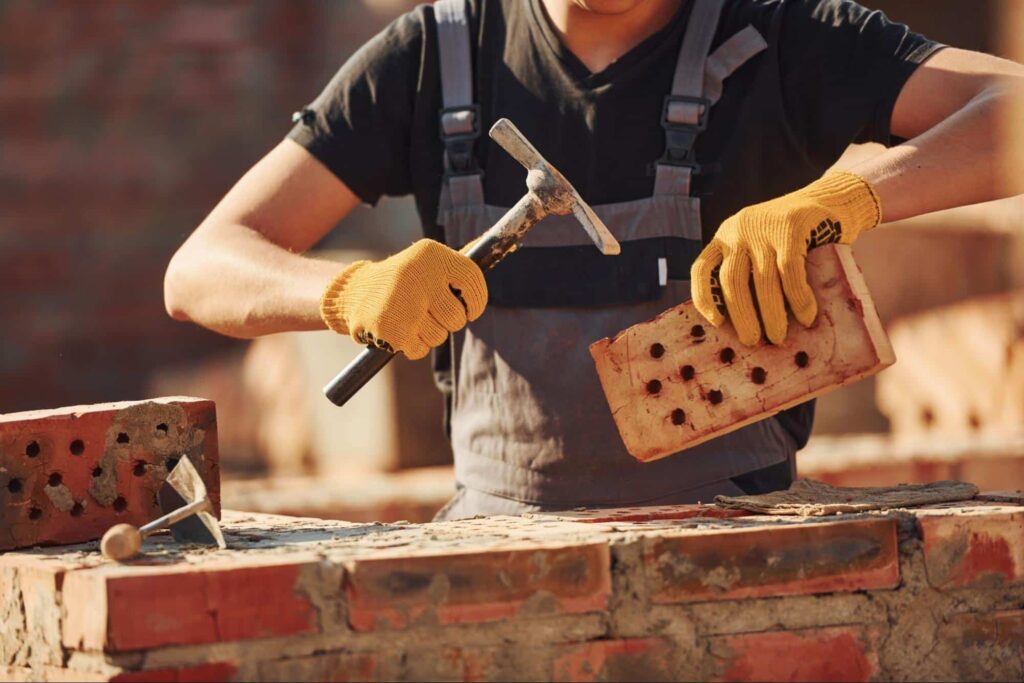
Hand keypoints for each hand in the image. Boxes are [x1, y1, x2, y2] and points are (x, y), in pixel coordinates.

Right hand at [320, 239, 486, 358]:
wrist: (354, 293)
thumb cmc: (402, 279)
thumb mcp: (428, 262)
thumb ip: (461, 261)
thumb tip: (501, 245)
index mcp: (430, 254)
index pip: (473, 280)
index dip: (477, 301)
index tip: (472, 309)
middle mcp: (417, 275)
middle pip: (457, 317)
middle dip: (448, 322)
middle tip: (427, 311)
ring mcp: (403, 303)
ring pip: (440, 336)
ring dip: (429, 335)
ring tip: (409, 318)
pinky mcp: (390, 329)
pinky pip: (420, 350)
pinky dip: (412, 346)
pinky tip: (399, 330)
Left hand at [691, 171, 880, 345]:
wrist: (831, 198)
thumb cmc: (794, 236)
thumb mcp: (760, 247)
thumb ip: (749, 271)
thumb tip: (747, 324)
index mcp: (724, 237)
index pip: (701, 269)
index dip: (703, 298)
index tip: (716, 323)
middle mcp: (738, 230)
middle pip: (732, 280)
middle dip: (742, 316)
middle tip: (752, 341)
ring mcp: (764, 228)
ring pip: (762, 280)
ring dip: (771, 314)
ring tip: (778, 337)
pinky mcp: (791, 228)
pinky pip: (790, 272)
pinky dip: (798, 299)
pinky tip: (805, 316)